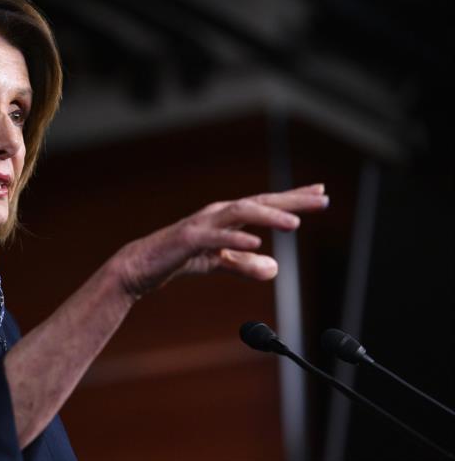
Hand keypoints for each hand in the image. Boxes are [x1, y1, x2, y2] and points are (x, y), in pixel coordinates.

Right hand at [114, 184, 328, 298]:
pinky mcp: (189, 239)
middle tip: (321, 199)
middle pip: (259, 202)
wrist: (140, 266)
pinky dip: (236, 238)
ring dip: (268, 216)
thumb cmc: (178, 258)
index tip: (320, 192)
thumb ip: (245, 263)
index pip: (265, 204)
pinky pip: (216, 237)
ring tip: (294, 224)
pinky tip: (256, 242)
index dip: (293, 198)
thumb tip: (276, 267)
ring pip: (240, 213)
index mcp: (226, 216)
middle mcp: (217, 213)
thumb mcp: (218, 262)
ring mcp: (202, 224)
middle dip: (291, 201)